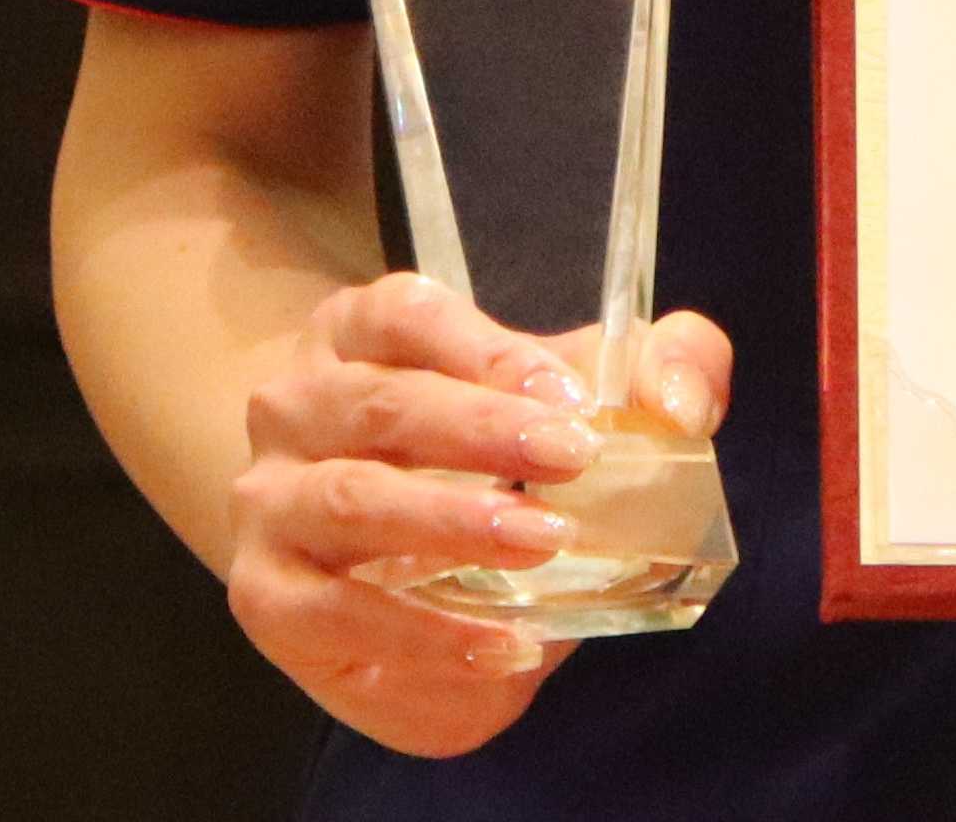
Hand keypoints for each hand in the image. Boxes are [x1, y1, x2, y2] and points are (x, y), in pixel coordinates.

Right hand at [223, 268, 734, 756]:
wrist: (374, 549)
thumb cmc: (482, 451)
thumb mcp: (568, 391)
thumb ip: (654, 366)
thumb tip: (685, 402)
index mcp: (359, 331)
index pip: (409, 315)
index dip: (489, 350)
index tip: (571, 396)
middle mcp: (296, 404)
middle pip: (381, 405)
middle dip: (479, 431)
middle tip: (572, 461)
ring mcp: (271, 500)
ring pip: (350, 502)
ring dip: (450, 524)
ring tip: (542, 543)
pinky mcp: (270, 595)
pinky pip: (336, 612)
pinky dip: (424, 631)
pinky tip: (502, 641)